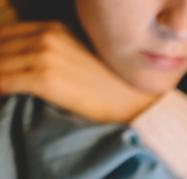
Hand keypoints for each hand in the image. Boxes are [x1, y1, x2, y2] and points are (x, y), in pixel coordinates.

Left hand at [0, 21, 157, 121]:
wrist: (134, 102)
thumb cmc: (113, 87)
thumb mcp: (82, 56)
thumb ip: (57, 52)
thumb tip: (33, 62)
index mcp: (55, 28)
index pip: (8, 34)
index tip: (0, 66)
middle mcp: (47, 36)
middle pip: (0, 46)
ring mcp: (45, 56)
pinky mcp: (45, 79)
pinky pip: (5, 81)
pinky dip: (0, 88)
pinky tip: (1, 96)